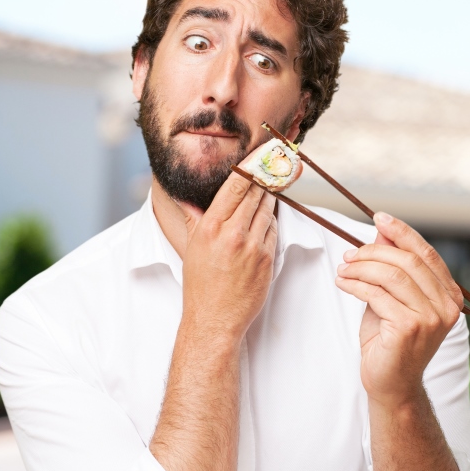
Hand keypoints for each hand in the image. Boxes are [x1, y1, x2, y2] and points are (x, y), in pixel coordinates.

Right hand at [178, 171, 276, 343]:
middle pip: (257, 192)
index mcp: (211, 226)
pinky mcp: (268, 259)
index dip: (253, 164)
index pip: (237, 185)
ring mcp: (253, 247)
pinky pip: (274, 231)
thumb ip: (195, 219)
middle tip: (281, 159)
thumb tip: (187, 199)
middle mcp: (233, 233)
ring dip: (272, 196)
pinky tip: (267, 217)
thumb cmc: (200, 285)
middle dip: (269, 174)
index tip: (264, 151)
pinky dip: (271, 221)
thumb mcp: (192, 247)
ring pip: (269, 209)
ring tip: (276, 182)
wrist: (214, 319)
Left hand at [335, 212, 463, 406]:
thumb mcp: (393, 298)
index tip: (380, 217)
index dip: (403, 233)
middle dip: (375, 251)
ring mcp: (430, 318)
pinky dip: (356, 285)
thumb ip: (393, 268)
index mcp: (449, 296)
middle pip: (409, 262)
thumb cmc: (391, 341)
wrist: (392, 385)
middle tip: (350, 254)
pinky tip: (343, 283)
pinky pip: (377, 294)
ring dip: (362, 268)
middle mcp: (446, 306)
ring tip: (344, 269)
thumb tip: (382, 230)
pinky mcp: (409, 327)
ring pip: (392, 276)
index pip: (427, 255)